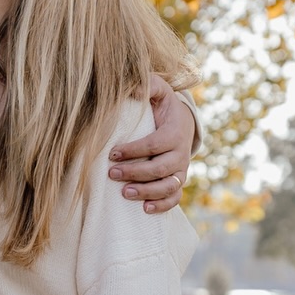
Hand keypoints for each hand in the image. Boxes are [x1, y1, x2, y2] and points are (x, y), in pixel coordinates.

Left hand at [109, 81, 196, 213]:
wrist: (182, 122)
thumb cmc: (163, 107)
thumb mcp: (158, 91)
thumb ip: (148, 85)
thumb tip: (132, 87)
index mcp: (175, 132)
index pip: (155, 144)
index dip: (134, 151)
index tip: (112, 153)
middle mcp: (181, 153)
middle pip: (160, 168)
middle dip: (136, 172)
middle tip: (112, 173)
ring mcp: (181, 170)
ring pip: (168, 186)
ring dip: (147, 191)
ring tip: (125, 193)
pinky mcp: (178, 182)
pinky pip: (174, 198)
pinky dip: (162, 206)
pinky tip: (145, 209)